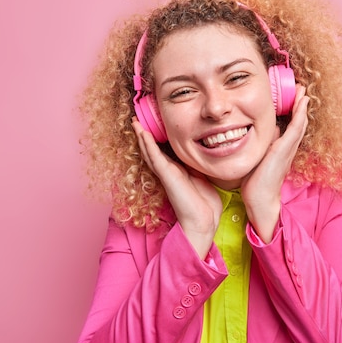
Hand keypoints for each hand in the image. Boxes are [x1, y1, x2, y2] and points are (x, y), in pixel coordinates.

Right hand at [132, 118, 222, 258]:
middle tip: (136, 120)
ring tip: (135, 122)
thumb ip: (199, 166)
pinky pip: (155, 157)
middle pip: (153, 150)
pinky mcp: (167, 176)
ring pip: (150, 151)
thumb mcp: (203, 177)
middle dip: (145, 136)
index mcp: (178, 172)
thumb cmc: (205, 204)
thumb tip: (206, 153)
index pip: (164, 152)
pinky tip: (142, 133)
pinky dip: (148, 144)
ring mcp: (167, 173)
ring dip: (142, 136)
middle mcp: (169, 172)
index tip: (153, 126)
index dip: (157, 140)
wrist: (203, 221)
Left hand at [240, 85, 308, 242]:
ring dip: (302, 106)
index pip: (290, 126)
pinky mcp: (284, 150)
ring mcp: (288, 149)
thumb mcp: (258, 158)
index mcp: (281, 149)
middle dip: (300, 105)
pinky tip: (302, 103)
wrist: (259, 200)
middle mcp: (287, 148)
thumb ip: (262, 145)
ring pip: (299, 123)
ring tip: (303, 91)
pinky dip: (300, 115)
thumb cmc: (256, 182)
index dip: (293, 111)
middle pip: (298, 121)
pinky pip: (295, 129)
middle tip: (301, 89)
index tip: (293, 97)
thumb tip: (262, 132)